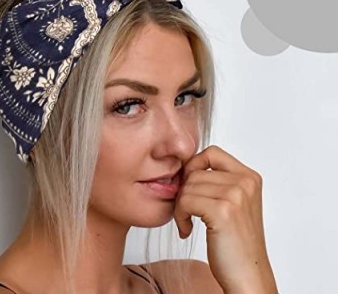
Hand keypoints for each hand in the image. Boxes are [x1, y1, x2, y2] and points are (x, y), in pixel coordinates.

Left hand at [173, 145, 277, 293]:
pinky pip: (185, 201)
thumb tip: (185, 167)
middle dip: (184, 192)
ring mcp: (236, 194)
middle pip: (195, 171)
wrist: (248, 276)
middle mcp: (246, 181)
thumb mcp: (233, 204)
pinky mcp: (223, 210)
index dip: (194, 166)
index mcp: (250, 177)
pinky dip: (179, 216)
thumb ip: (217, 181)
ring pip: (188, 186)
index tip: (189, 187)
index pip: (212, 152)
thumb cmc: (236, 243)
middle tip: (187, 212)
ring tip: (188, 222)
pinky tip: (187, 230)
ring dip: (180, 206)